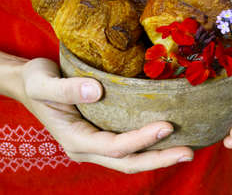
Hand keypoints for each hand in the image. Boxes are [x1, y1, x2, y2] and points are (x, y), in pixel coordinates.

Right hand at [19, 58, 193, 172]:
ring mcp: (96, 143)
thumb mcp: (43, 82)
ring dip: (158, 156)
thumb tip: (97, 91)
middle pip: (128, 162)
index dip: (141, 139)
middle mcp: (87, 147)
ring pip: (131, 159)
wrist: (30, 83)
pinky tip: (169, 137)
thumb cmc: (36, 81)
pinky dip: (149, 145)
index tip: (167, 126)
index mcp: (75, 139)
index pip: (114, 147)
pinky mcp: (103, 134)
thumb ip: (67, 89)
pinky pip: (129, 147)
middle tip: (188, 153)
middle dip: (159, 159)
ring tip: (187, 149)